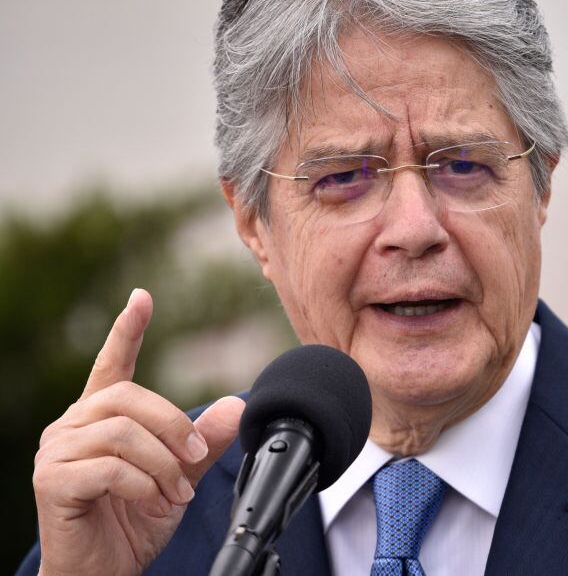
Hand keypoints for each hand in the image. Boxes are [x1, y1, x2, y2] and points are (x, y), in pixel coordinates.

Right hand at [32, 289, 244, 575]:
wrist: (104, 571)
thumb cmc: (134, 521)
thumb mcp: (179, 476)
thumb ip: (203, 442)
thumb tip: (236, 407)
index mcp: (101, 418)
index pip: (113, 364)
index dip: (128, 330)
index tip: (142, 297)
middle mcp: (73, 426)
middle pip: (130, 397)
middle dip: (173, 425)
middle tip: (195, 457)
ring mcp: (56, 452)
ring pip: (123, 432)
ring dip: (163, 463)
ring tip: (177, 493)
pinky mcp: (52, 481)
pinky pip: (110, 467)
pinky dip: (145, 485)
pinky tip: (155, 503)